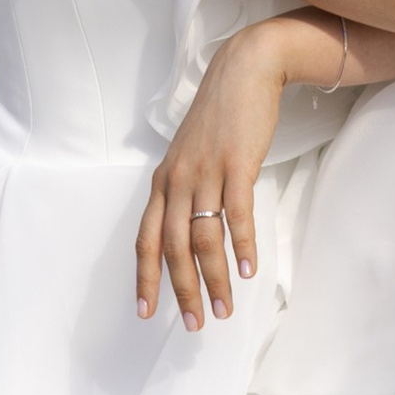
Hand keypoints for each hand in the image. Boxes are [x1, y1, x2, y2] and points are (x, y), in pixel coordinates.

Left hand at [135, 20, 293, 331]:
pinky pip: (236, 213)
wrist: (244, 70)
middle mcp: (178, 180)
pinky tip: (248, 270)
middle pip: (172, 247)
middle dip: (182, 290)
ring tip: (225, 308)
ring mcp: (206, 171)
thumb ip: (184, 191)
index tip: (147, 312)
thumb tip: (186, 233)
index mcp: (163, 181)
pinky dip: (241, 245)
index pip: (146, 239)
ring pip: (204, 238)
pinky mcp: (237, 163)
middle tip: (194, 324)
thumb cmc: (219, 117)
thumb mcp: (189, 155)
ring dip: (214, 278)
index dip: (145, 278)